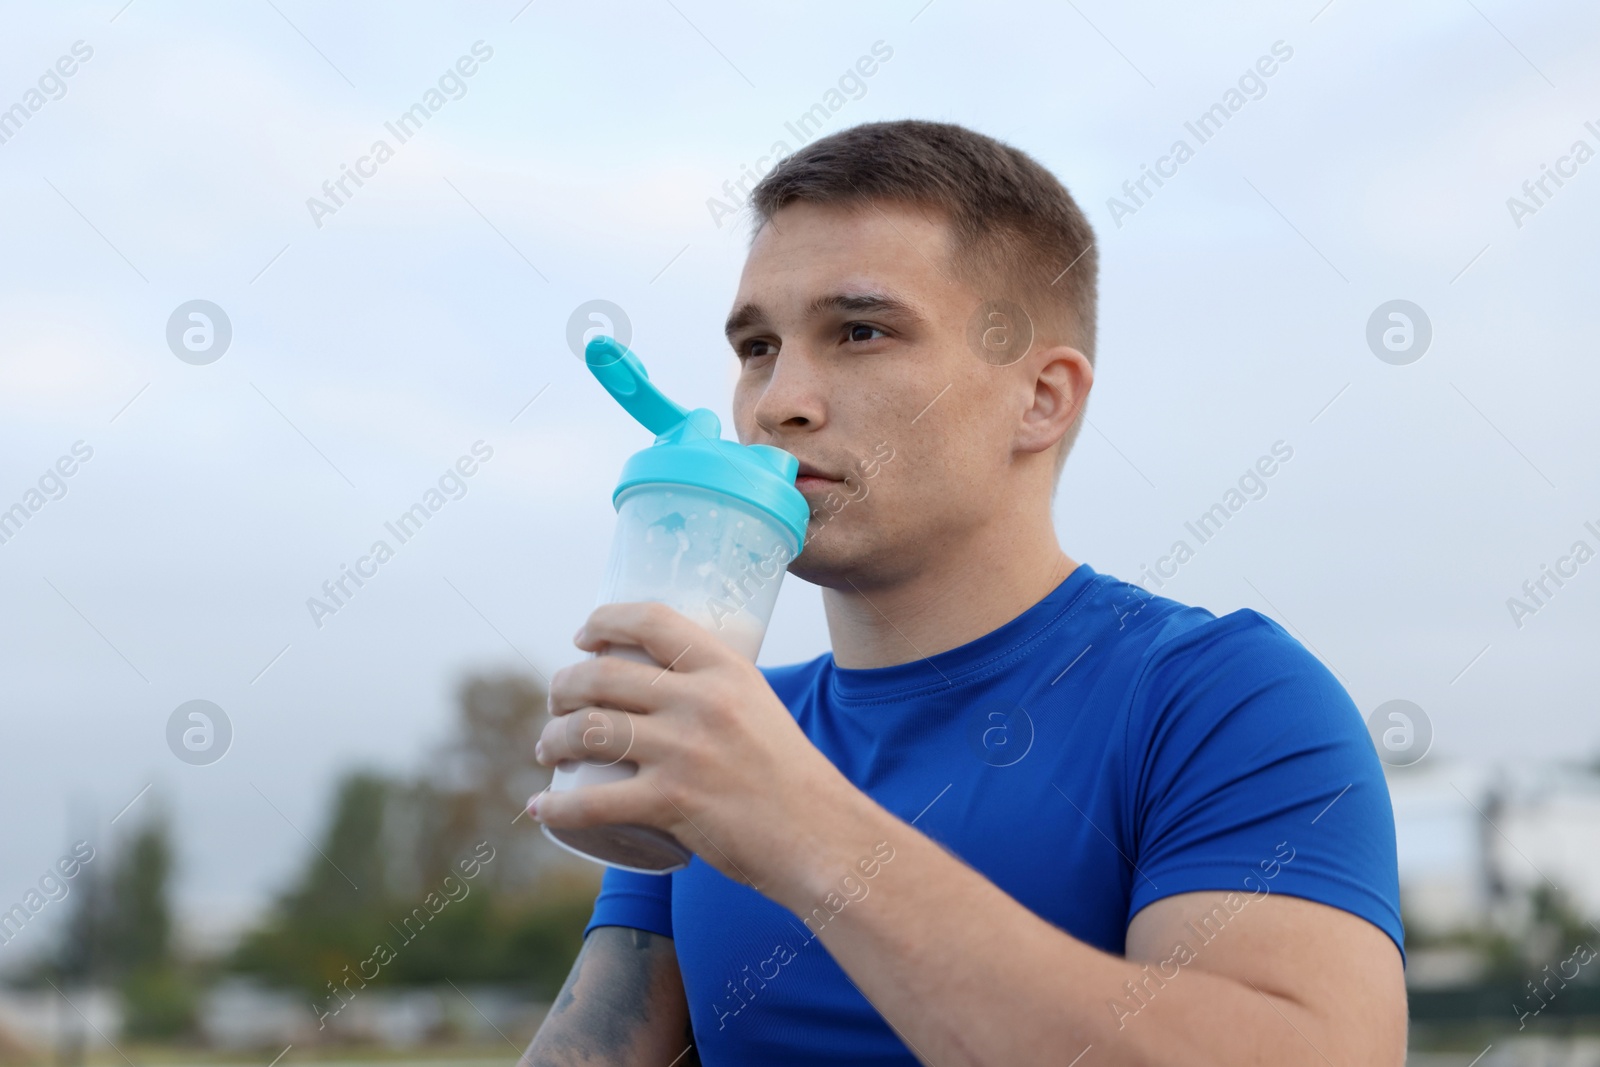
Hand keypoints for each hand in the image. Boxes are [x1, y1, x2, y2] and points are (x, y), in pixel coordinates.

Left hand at [530, 601, 869, 902]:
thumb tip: (665, 688)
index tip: (582, 637)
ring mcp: (685, 752)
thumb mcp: (759, 709)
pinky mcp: (672, 803)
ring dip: (553, 739)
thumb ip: (716, 693)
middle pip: (603, 676)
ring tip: (548, 749)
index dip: (603, 621)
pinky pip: (592, 802)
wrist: (820, 836)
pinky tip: (541, 806)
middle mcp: (702, 702)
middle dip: (563, 687)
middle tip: (556, 703)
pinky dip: (556, 805)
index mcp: (726, 670)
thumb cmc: (789, 777)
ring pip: (589, 731)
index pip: (650, 621)